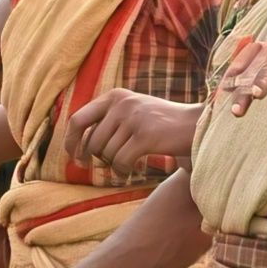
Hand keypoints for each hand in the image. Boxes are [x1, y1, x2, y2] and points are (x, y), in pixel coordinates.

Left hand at [64, 88, 200, 173]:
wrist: (196, 125)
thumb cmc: (161, 124)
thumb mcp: (132, 111)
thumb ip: (107, 121)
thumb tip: (78, 145)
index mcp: (115, 96)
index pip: (77, 119)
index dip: (70, 141)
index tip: (74, 158)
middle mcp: (121, 103)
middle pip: (92, 143)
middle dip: (97, 159)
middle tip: (108, 166)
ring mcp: (133, 118)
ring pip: (107, 154)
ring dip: (114, 166)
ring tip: (127, 165)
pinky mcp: (145, 135)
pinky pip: (120, 162)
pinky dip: (122, 171)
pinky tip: (130, 171)